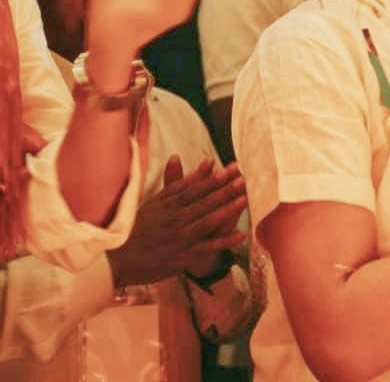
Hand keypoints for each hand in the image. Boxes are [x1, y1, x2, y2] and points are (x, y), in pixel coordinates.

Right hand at [106, 156, 246, 287]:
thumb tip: (178, 156)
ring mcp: (179, 238)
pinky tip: (240, 235)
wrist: (119, 259)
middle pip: (203, 203)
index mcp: (168, 204)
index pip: (193, 189)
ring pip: (206, 222)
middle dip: (224, 191)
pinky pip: (206, 248)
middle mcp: (174, 219)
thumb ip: (172, 182)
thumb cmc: (138, 227)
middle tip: (243, 180)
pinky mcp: (182, 256)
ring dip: (226, 211)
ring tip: (244, 200)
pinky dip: (223, 242)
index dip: (211, 180)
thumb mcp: (154, 201)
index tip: (228, 170)